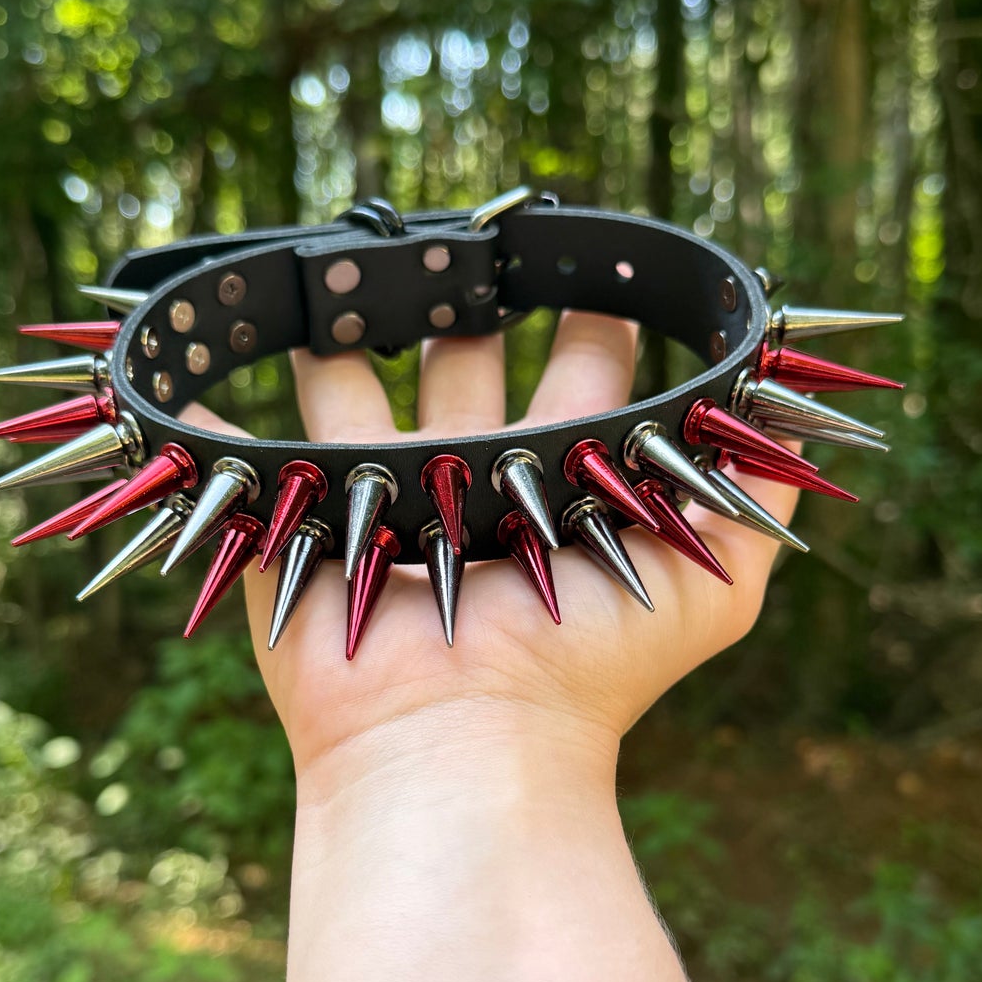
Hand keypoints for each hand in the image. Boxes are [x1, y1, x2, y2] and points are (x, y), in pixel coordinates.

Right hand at [190, 312, 798, 792]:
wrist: (466, 746)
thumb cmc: (592, 664)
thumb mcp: (714, 582)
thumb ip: (761, 497)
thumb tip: (807, 422)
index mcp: (560, 484)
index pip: (584, 375)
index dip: (598, 320)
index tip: (605, 256)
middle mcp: (473, 483)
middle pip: (468, 368)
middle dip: (470, 304)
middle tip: (463, 236)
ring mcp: (379, 501)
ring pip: (355, 396)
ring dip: (345, 340)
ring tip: (335, 271)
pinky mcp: (297, 524)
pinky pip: (241, 460)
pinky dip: (204, 426)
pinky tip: (174, 381)